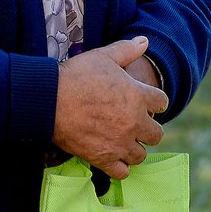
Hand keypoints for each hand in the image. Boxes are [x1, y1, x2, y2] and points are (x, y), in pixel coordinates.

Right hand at [53, 36, 168, 180]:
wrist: (49, 99)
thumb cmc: (76, 74)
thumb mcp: (102, 56)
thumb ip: (126, 49)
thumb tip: (145, 40)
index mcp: (138, 96)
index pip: (161, 102)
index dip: (152, 101)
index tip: (140, 100)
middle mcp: (135, 122)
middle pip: (156, 133)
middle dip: (145, 128)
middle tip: (128, 121)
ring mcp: (121, 143)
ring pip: (141, 154)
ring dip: (132, 147)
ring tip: (118, 138)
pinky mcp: (104, 159)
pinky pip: (123, 171)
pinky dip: (118, 165)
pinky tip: (109, 154)